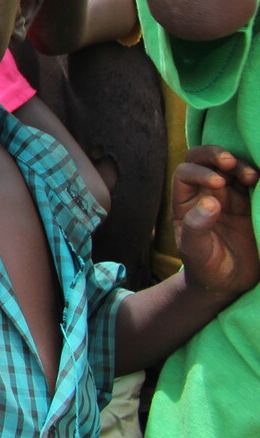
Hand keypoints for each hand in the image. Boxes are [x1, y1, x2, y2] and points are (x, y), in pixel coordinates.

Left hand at [173, 146, 259, 298]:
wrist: (229, 283)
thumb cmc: (205, 266)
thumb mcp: (195, 251)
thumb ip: (197, 227)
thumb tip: (210, 202)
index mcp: (185, 201)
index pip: (185, 173)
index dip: (199, 172)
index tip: (218, 184)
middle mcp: (205, 192)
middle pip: (204, 159)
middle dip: (215, 154)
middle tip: (230, 162)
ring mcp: (229, 196)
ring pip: (231, 167)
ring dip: (241, 165)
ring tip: (252, 177)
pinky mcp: (250, 203)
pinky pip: (253, 183)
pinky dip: (258, 177)